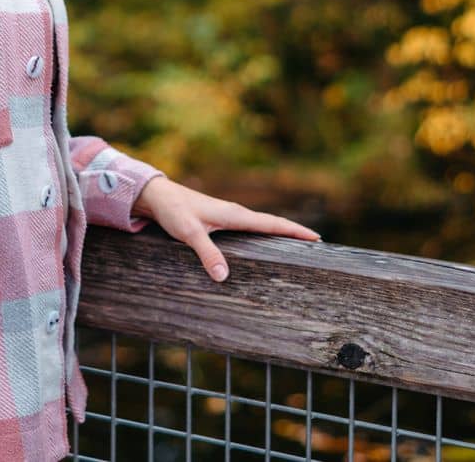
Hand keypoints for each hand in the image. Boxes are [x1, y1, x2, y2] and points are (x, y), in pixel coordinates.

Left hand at [130, 176, 320, 282]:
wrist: (157, 197)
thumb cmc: (173, 211)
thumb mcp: (189, 233)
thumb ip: (207, 253)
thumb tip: (224, 277)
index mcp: (235, 215)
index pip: (272, 223)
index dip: (295, 231)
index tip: (317, 238)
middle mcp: (236, 214)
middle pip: (272, 224)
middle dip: (294, 233)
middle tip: (316, 245)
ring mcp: (229, 217)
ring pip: (261, 226)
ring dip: (279, 234)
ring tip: (296, 247)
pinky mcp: (220, 221)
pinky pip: (249, 229)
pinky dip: (263, 235)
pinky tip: (262, 246)